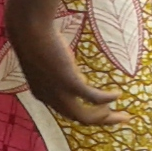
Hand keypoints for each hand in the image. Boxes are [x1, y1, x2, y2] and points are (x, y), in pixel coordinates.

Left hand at [6, 14, 126, 126]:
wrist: (29, 30)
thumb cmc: (35, 39)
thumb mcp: (47, 61)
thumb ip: (61, 72)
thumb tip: (78, 75)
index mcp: (42, 94)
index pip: (67, 112)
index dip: (86, 113)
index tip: (101, 111)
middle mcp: (50, 99)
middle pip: (80, 118)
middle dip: (102, 121)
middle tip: (119, 118)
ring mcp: (60, 92)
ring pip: (87, 117)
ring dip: (106, 118)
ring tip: (122, 115)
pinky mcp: (70, 83)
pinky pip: (94, 98)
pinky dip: (107, 98)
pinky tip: (118, 94)